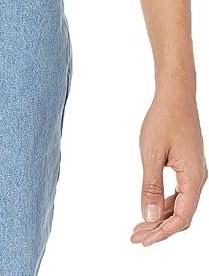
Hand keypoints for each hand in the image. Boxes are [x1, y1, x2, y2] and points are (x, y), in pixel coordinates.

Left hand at [131, 87, 207, 245]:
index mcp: (193, 178)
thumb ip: (150, 187)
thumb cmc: (164, 119)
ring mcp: (194, 172)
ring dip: (160, 216)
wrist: (175, 95)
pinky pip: (179, 192)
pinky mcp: (188, 166)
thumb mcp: (151, 154)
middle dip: (159, 229)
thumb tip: (148, 216)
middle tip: (137, 237)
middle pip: (181, 215)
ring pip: (180, 204)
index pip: (181, 218)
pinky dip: (164, 202)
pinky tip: (150, 206)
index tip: (143, 240)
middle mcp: (197, 178)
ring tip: (140, 226)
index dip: (162, 233)